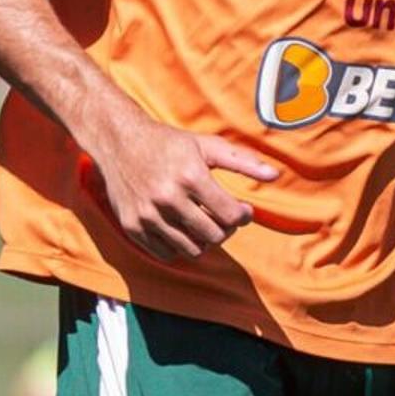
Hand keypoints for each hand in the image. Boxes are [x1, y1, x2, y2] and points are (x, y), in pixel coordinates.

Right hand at [78, 104, 277, 261]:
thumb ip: (243, 162)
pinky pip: (166, 254)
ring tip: (204, 223)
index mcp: (190, 176)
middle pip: (214, 237)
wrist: (119, 142)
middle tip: (224, 217)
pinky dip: (178, 247)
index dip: (243, 216)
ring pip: (191, 250)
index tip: (243, 210)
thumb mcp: (207, 145)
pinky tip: (182, 229)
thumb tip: (275, 176)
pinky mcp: (132, 227)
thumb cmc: (169, 143)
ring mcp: (148, 215)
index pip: (231, 216)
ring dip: (204, 240)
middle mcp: (168, 198)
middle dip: (226, 229)